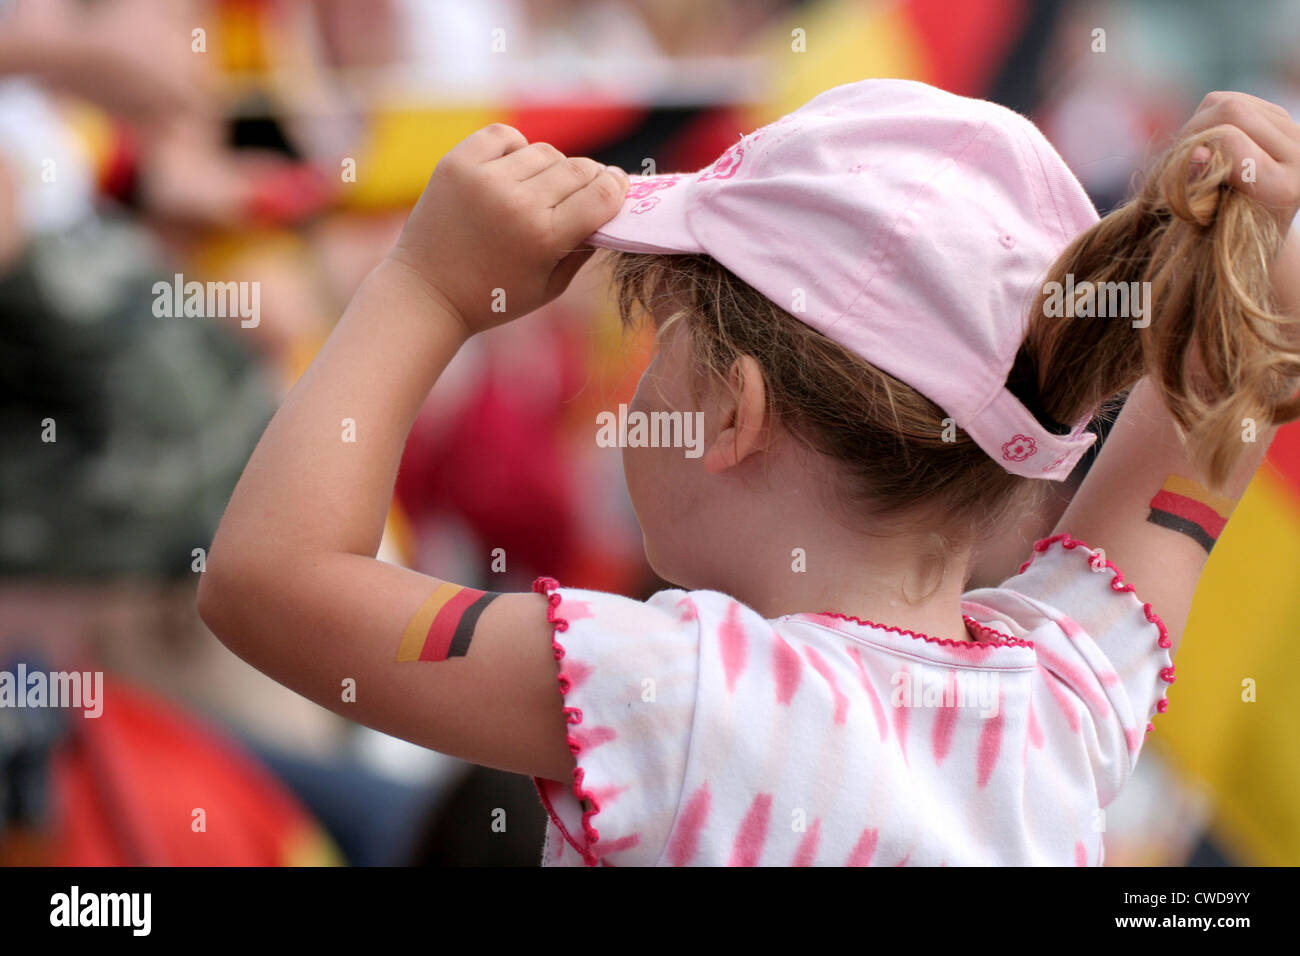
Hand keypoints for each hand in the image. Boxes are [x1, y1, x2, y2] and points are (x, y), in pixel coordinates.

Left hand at [388, 124, 628, 335]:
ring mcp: (484, 179)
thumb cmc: (495, 298)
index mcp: (544, 238)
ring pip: (544, 151)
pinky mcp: (457, 163)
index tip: (619, 187)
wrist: (427, 293)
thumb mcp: (550, 286)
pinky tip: (511, 171)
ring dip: (552, 167)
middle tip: (584, 190)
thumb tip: (612, 208)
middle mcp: (516, 203)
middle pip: (578, 169)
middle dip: (590, 178)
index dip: (618, 188)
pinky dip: (516, 149)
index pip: (602, 194)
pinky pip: (505, 136)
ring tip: (541, 189)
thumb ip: (584, 247)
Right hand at [1179, 91, 1299, 233]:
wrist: (1255, 232)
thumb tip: (1195, 153)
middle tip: (1176, 160)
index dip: (1191, 148)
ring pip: (1230, 101)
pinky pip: (1234, 100)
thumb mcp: (1204, 223)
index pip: (1228, 138)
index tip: (1176, 174)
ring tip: (1193, 158)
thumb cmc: (1224, 238)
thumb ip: (1197, 189)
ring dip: (1198, 125)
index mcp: (1283, 186)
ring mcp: (1296, 132)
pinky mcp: (1283, 118)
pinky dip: (1209, 119)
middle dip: (1192, 130)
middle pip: (1232, 110)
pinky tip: (1210, 147)